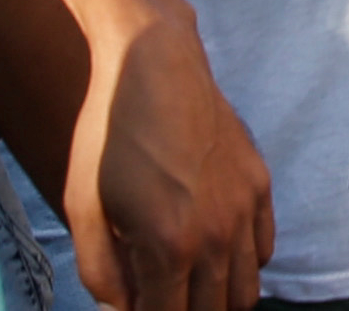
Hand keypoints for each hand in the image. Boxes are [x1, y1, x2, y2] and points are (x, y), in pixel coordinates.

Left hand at [66, 15, 274, 310]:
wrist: (152, 63)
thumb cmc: (109, 133)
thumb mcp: (84, 207)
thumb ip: (100, 273)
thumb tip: (119, 310)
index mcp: (169, 246)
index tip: (138, 308)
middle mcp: (216, 235)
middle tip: (158, 297)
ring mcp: (244, 209)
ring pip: (246, 293)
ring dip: (216, 301)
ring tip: (186, 286)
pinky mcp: (259, 184)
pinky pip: (264, 251)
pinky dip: (243, 266)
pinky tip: (213, 252)